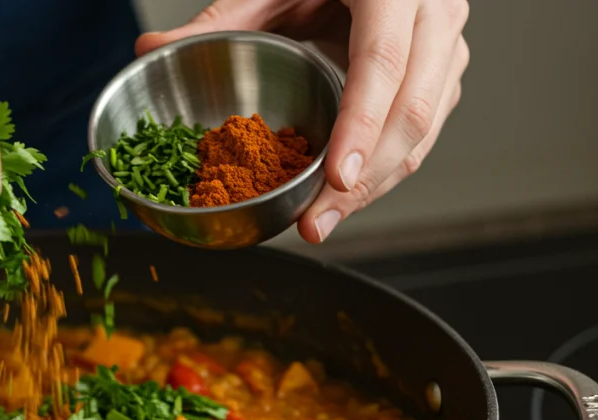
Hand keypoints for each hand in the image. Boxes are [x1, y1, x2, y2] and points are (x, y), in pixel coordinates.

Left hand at [136, 0, 468, 243]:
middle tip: (315, 222)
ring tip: (320, 222)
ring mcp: (448, 48)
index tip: (334, 178)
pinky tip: (342, 198)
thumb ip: (219, 18)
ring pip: (424, 133)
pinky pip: (424, 134)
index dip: (360, 126)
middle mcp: (434, 17)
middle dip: (362, 180)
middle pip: (411, 112)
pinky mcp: (445, 74)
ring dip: (373, 187)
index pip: (383, 65)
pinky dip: (382, 171)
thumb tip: (148, 49)